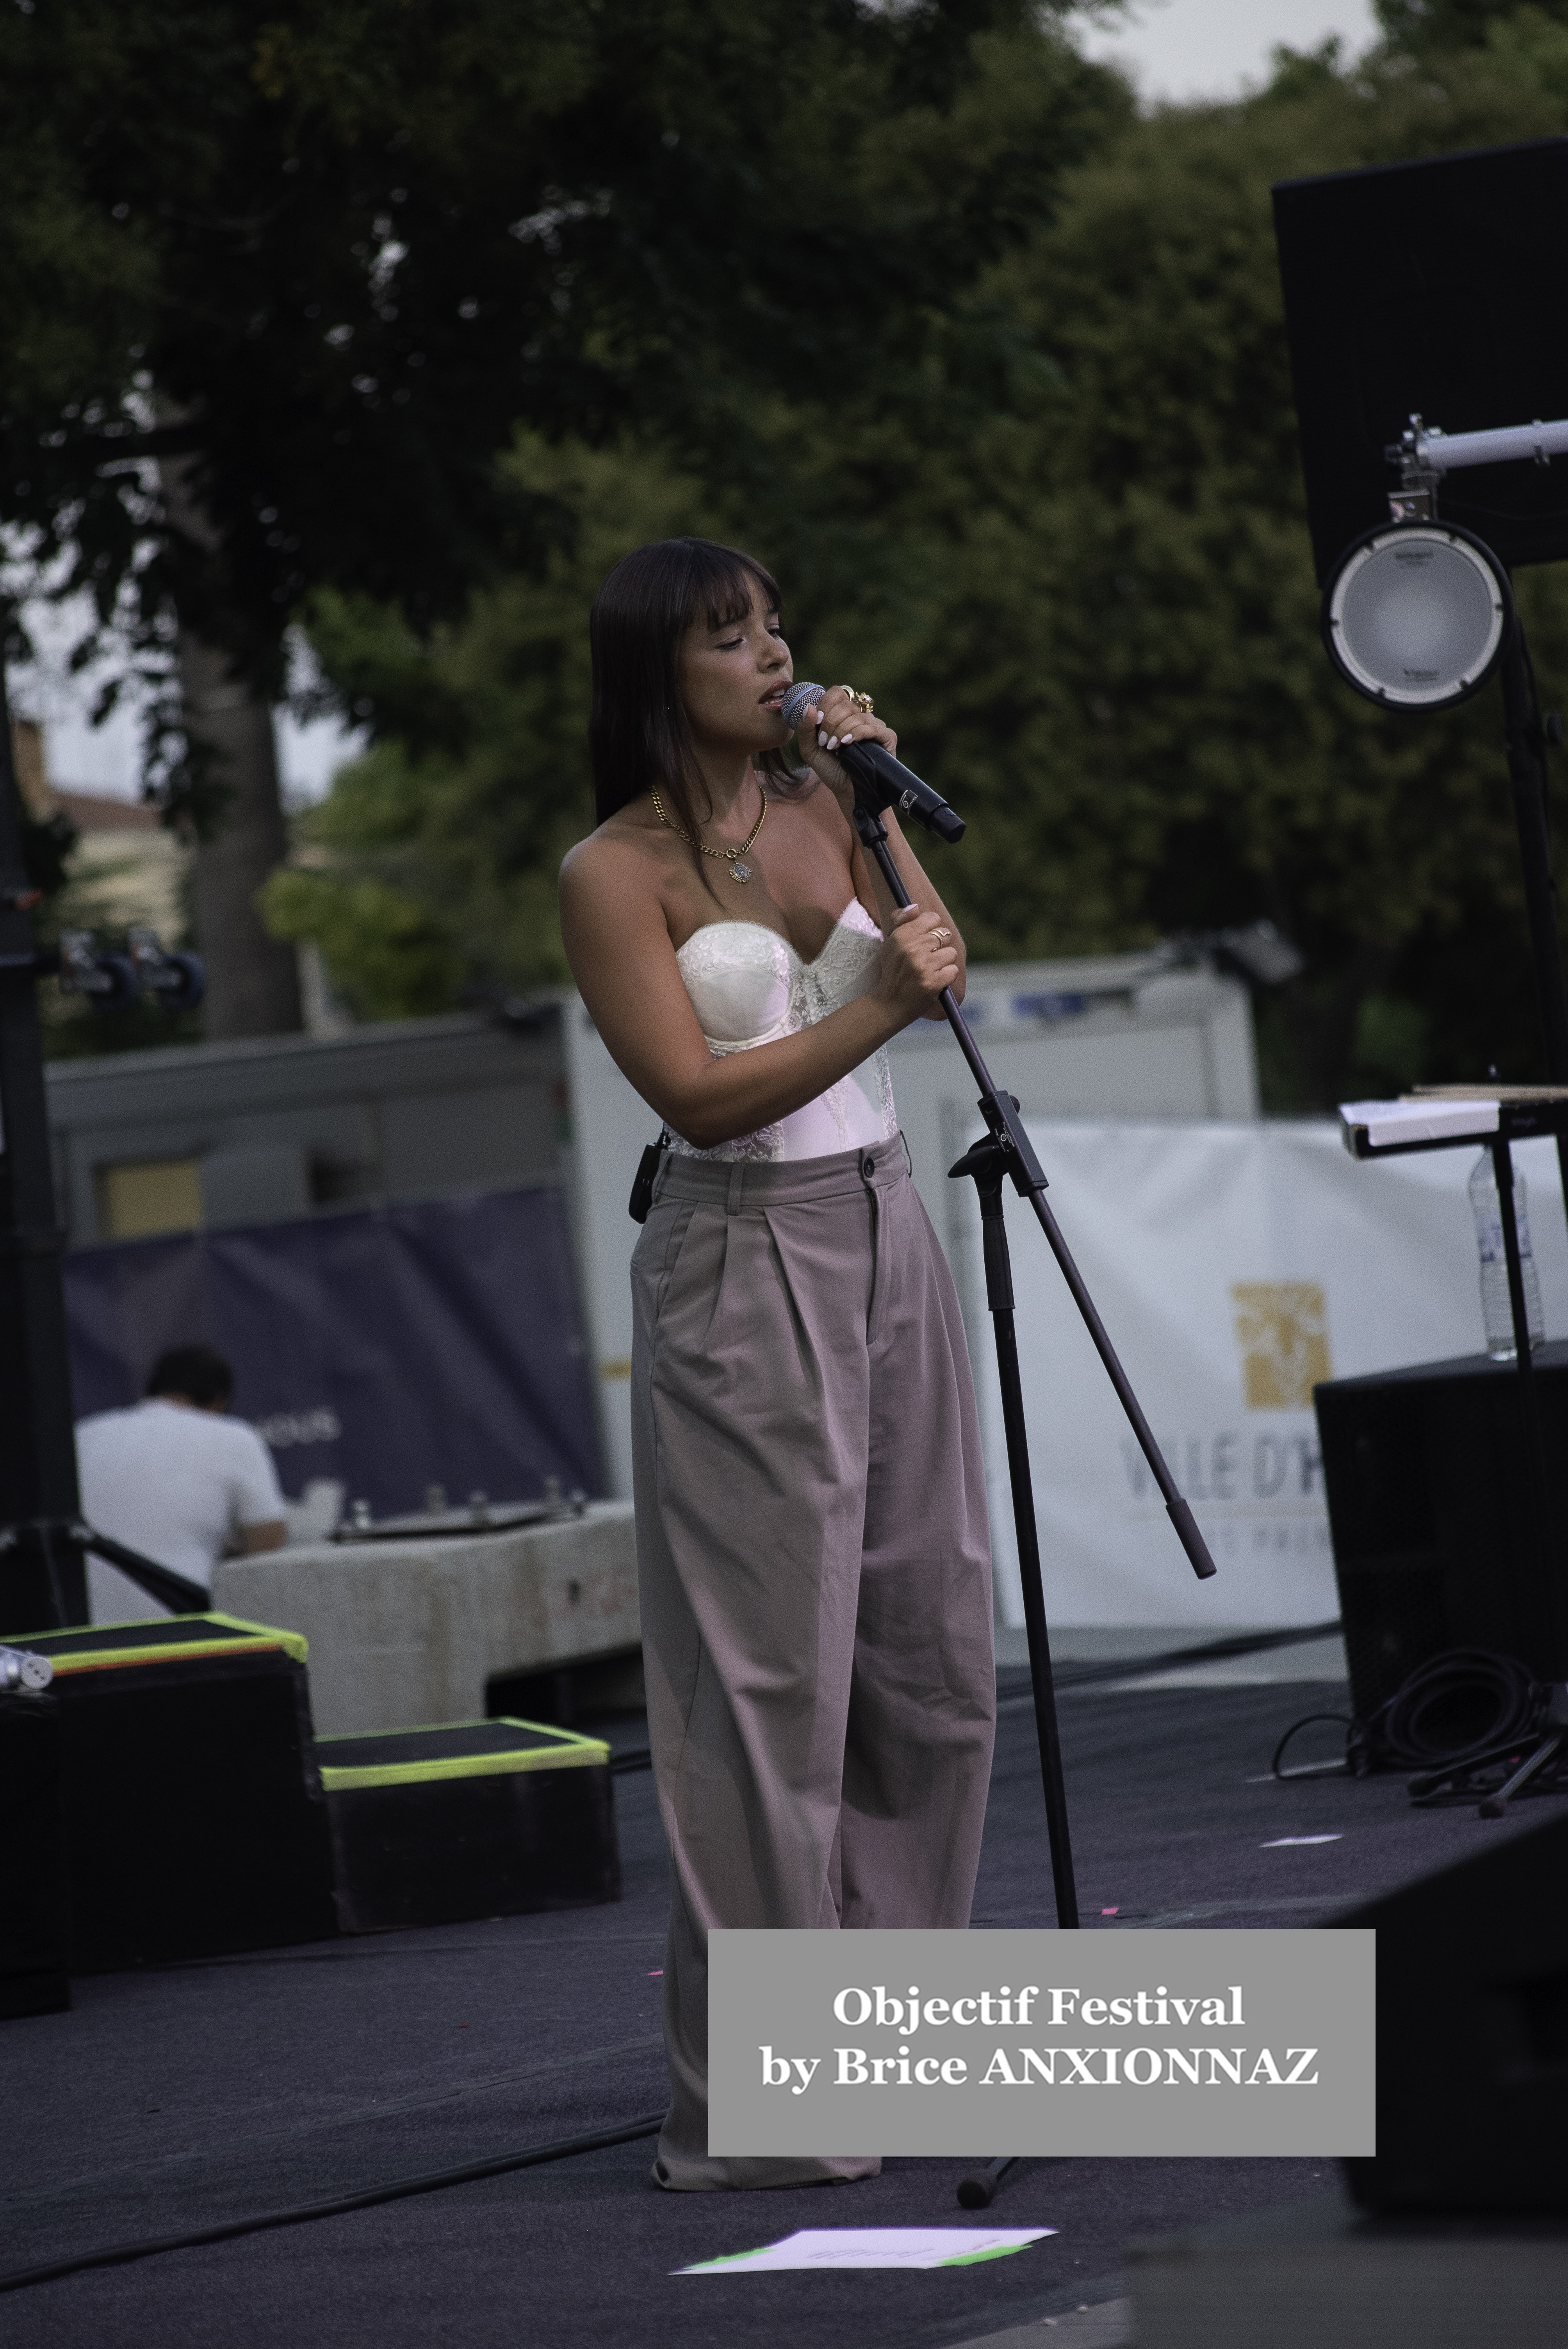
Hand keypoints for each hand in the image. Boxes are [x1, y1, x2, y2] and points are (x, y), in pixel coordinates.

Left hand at [793, 687, 898, 814]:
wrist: (847, 791)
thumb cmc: (831, 770)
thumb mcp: (810, 750)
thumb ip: (805, 729)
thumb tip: (810, 707)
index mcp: (844, 714)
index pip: (837, 693)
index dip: (826, 704)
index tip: (817, 722)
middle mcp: (861, 716)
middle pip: (846, 704)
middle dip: (831, 723)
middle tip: (825, 742)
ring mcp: (875, 726)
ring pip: (857, 716)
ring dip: (841, 731)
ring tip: (835, 748)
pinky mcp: (887, 737)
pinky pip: (872, 727)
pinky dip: (857, 733)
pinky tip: (847, 744)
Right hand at [874, 902, 958, 1018]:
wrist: (889, 1003)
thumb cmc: (892, 971)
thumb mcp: (890, 943)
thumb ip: (901, 921)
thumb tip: (916, 906)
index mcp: (902, 935)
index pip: (933, 918)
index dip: (932, 929)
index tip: (924, 941)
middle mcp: (913, 948)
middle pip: (944, 935)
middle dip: (938, 947)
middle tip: (925, 960)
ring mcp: (924, 966)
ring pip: (951, 953)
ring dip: (944, 963)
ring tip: (929, 970)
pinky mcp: (934, 982)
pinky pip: (953, 970)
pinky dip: (946, 977)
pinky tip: (934, 981)